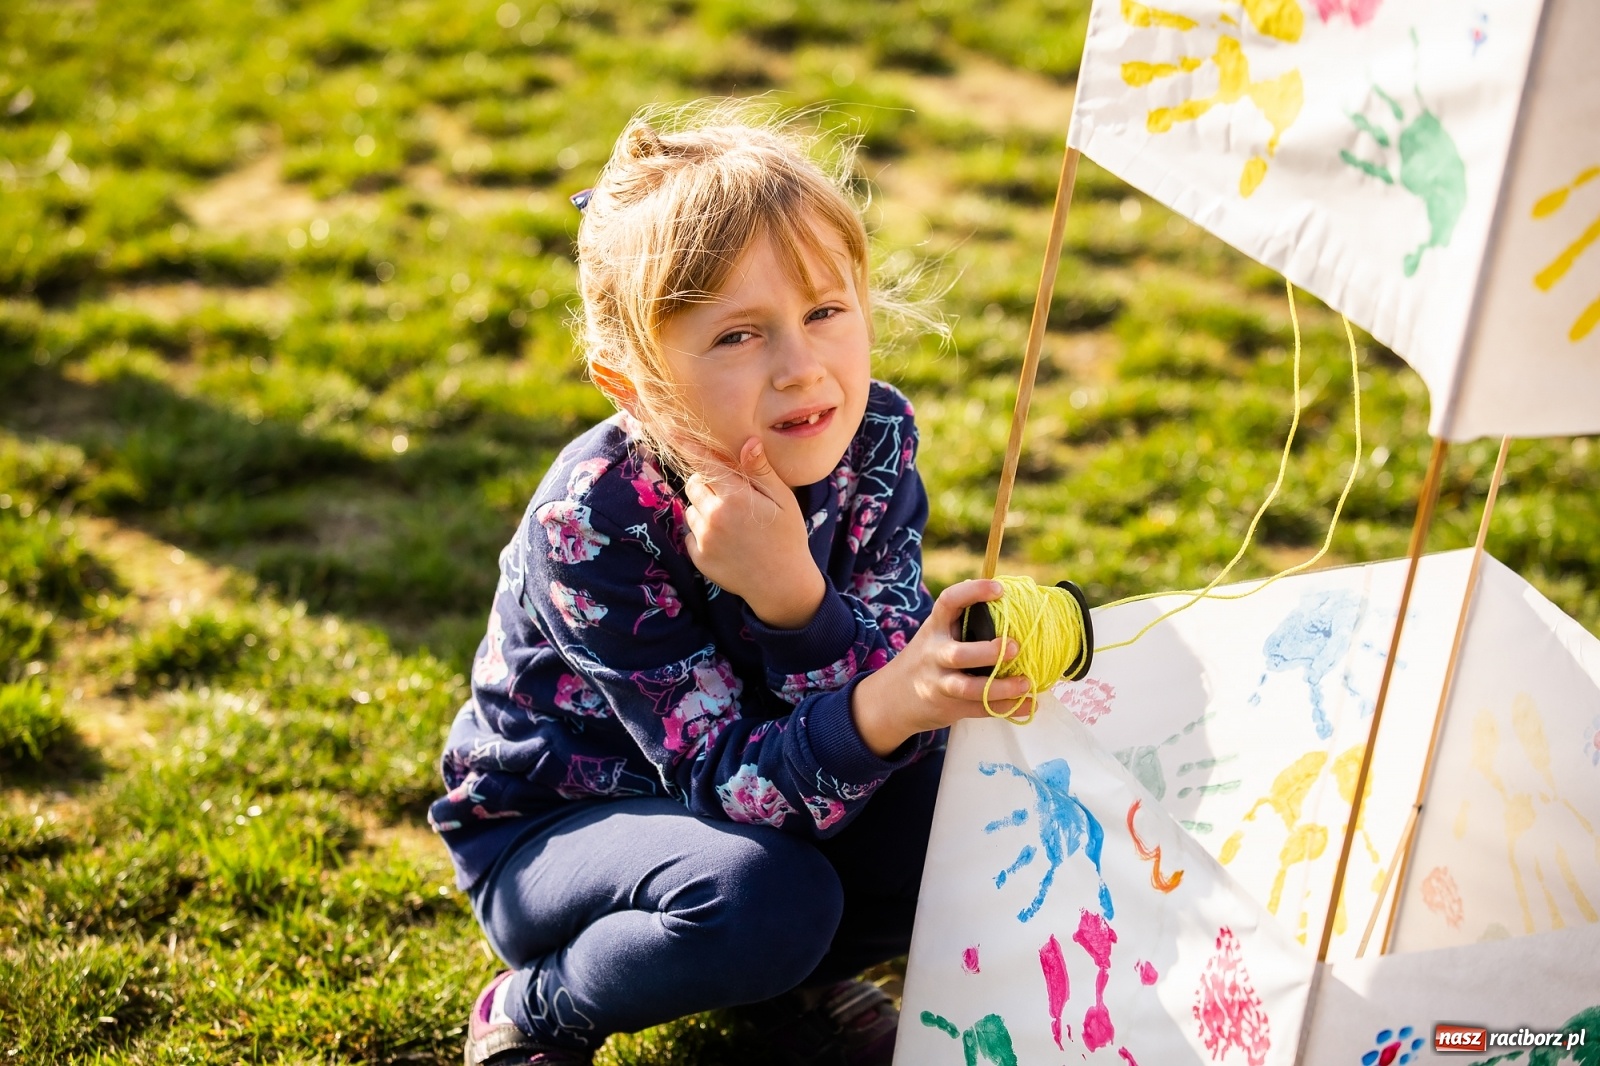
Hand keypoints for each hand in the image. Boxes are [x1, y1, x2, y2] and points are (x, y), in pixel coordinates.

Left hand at [683, 437, 825, 629]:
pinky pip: (690, 532)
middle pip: (694, 483)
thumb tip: (748, 442)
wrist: (782, 584)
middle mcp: (714, 516)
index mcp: (736, 498)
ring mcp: (704, 538)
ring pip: (690, 508)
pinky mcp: (698, 556)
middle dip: (707, 482)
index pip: (705, 464)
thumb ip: (761, 471)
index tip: (670, 430)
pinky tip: (726, 540)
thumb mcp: (783, 500)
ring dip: (704, 508)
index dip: (688, 446)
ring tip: (731, 521)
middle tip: (731, 495)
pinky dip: (702, 531)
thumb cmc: (787, 537)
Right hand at [851, 579, 1035, 757]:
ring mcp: (940, 684)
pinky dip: (1006, 708)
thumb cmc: (926, 659)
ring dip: (1000, 687)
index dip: (972, 593)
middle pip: (958, 655)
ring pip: (969, 688)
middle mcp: (934, 655)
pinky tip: (1028, 704)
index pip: (948, 602)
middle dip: (988, 652)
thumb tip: (1011, 603)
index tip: (1000, 589)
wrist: (892, 699)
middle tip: (1016, 646)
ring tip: (1026, 683)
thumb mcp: (935, 636)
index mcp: (934, 628)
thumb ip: (962, 623)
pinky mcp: (949, 707)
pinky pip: (980, 709)